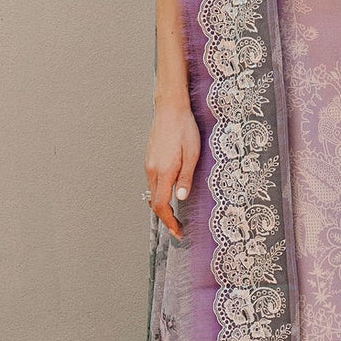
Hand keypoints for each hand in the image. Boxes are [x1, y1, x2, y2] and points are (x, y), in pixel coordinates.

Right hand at [145, 102, 199, 240]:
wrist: (170, 109)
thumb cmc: (184, 129)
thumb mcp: (192, 154)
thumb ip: (186, 177)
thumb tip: (181, 198)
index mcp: (164, 171)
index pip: (162, 205)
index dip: (169, 222)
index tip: (178, 232)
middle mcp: (152, 170)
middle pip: (154, 203)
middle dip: (166, 218)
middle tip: (178, 228)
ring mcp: (149, 164)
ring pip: (152, 192)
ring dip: (162, 206)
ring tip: (175, 214)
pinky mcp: (149, 159)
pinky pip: (152, 182)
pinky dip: (159, 193)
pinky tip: (170, 193)